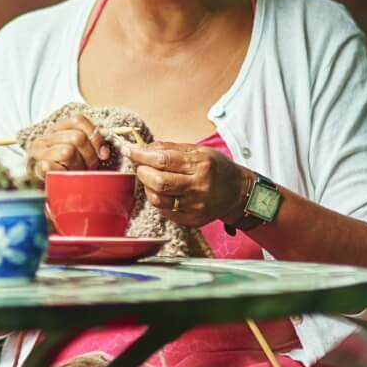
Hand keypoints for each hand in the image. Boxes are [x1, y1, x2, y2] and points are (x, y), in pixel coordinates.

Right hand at [25, 113, 108, 178]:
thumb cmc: (62, 166)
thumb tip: (104, 152)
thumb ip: (89, 142)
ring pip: (68, 151)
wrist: (34, 182)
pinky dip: (58, 169)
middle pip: (77, 137)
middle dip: (89, 155)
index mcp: (56, 129)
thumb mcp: (75, 149)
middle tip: (88, 166)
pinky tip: (62, 173)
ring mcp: (39, 152)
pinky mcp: (36, 168)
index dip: (95, 136)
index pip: (78, 120)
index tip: (102, 154)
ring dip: (78, 165)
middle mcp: (45, 137)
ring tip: (76, 172)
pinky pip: (50, 166)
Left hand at [126, 142, 249, 227]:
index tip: (128, 150)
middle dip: (142, 172)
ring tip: (152, 179)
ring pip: (158, 200)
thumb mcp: (198, 150)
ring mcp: (196, 206)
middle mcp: (199, 187)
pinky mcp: (193, 220)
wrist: (238, 192)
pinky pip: (166, 211)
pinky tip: (164, 192)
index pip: (163, 160)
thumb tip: (143, 147)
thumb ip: (170, 148)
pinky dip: (159, 199)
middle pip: (158, 182)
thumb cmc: (216, 168)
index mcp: (200, 165)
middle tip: (142, 166)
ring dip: (148, 187)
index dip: (141, 155)